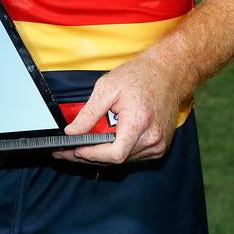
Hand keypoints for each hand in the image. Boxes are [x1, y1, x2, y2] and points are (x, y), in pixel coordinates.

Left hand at [53, 54, 182, 165]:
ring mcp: (158, 145)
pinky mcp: (160, 147)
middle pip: (116, 159)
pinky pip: (133, 156)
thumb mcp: (107, 87)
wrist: (168, 73)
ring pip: (124, 160)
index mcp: (140, 121)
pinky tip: (104, 142)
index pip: (115, 154)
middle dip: (90, 155)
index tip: (73, 150)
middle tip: (66, 151)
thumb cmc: (139, 75)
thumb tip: (72, 132)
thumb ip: (89, 113)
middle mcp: (152, 138)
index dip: (92, 155)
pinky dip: (117, 150)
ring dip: (103, 154)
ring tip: (82, 145)